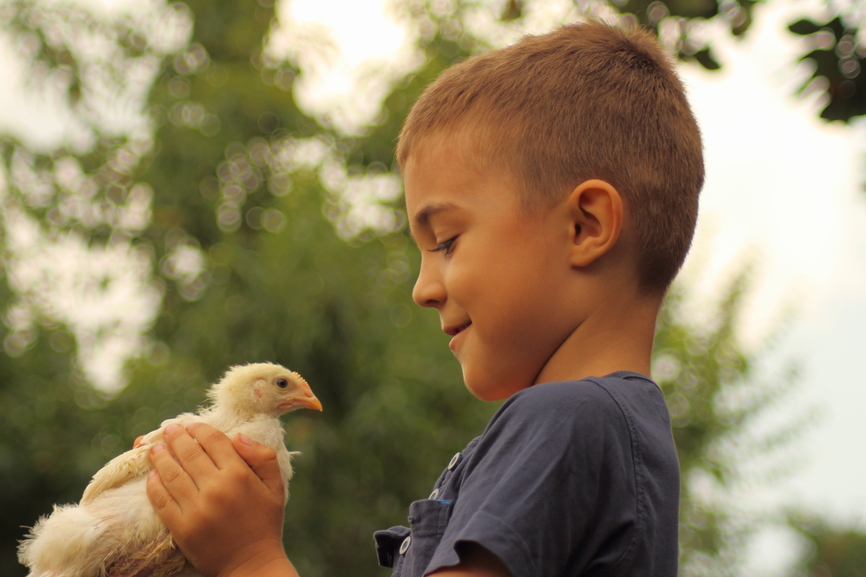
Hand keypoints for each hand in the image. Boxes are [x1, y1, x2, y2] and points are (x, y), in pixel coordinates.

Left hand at [146, 423, 298, 576]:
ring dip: (161, 457)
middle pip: (189, 453)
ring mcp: (196, 508)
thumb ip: (263, 456)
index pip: (213, 441)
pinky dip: (154, 485)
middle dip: (176, 437)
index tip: (191, 425)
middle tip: (168, 430)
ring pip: (172, 473)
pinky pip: (162, 500)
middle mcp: (216, 488)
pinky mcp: (182, 527)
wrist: (252, 564)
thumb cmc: (265, 522)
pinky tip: (152, 475)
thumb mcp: (275, 486)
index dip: (199, 429)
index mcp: (239, 475)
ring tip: (155, 448)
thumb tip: (238, 436)